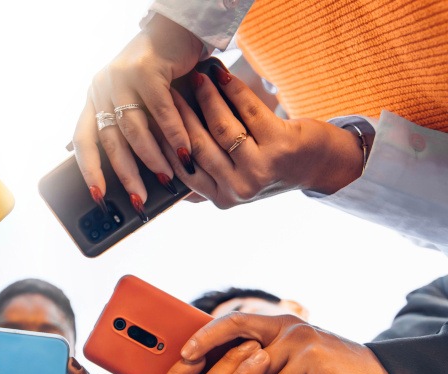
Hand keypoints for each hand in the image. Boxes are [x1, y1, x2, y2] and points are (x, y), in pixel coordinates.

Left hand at [73, 14, 201, 210]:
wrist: (178, 30)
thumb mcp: (139, 103)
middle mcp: (101, 88)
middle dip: (126, 174)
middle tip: (139, 198)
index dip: (89, 170)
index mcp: (94, 99)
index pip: (83, 141)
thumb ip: (134, 131)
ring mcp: (120, 77)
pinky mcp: (144, 69)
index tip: (98, 195)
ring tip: (166, 176)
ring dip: (152, 157)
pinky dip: (173, 134)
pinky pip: (159, 111)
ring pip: (134, 129)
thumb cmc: (161, 73)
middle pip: (110, 141)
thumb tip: (138, 174)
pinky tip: (183, 151)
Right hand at [170, 63, 362, 206]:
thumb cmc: (269, 168)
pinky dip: (232, 90)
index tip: (154, 115)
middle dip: (181, 115)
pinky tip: (221, 75)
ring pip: (221, 128)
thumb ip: (203, 182)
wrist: (319, 165)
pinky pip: (248, 111)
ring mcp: (260, 169)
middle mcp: (239, 188)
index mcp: (222, 199)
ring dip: (206, 98)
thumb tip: (162, 171)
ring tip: (196, 78)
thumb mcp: (234, 182)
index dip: (167, 140)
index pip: (184, 167)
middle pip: (198, 146)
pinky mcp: (280, 145)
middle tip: (168, 91)